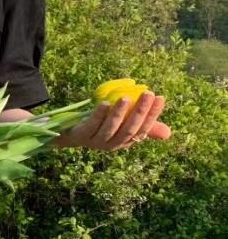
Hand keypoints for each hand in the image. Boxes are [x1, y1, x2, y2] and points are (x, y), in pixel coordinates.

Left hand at [56, 91, 170, 149]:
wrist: (70, 133)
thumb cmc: (101, 125)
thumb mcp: (122, 124)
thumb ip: (142, 126)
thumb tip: (168, 133)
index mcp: (125, 141)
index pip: (143, 129)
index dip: (152, 115)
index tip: (160, 98)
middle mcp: (112, 144)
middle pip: (129, 130)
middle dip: (140, 112)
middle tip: (148, 94)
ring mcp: (96, 142)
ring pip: (111, 129)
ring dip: (120, 114)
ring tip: (126, 98)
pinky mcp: (82, 136)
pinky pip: (91, 125)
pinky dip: (99, 115)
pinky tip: (105, 103)